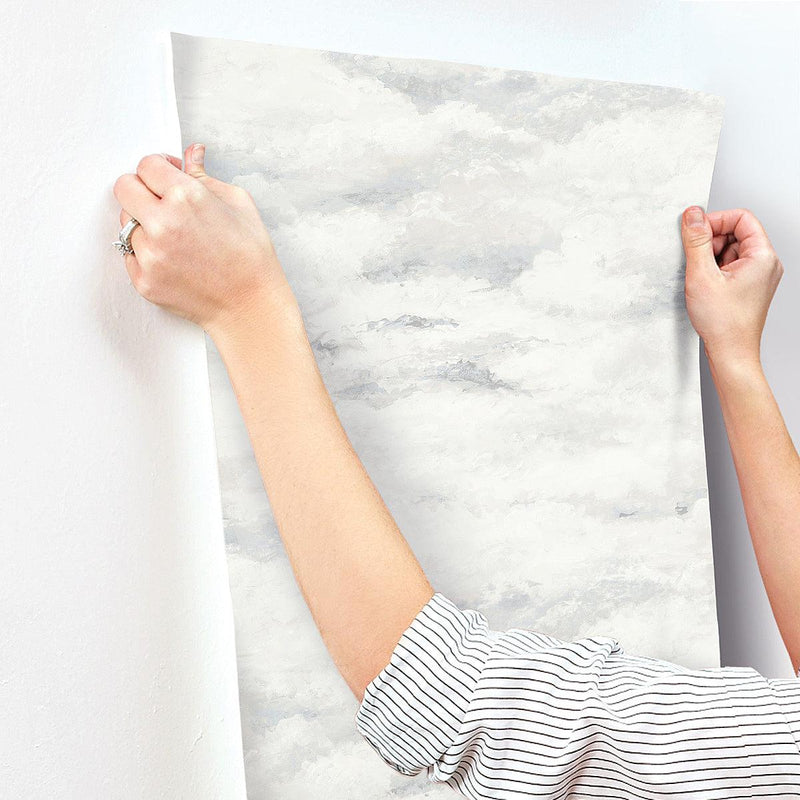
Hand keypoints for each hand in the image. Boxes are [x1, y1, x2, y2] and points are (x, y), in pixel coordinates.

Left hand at [112, 143, 297, 337]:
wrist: (251, 306)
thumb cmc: (251, 256)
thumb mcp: (238, 204)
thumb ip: (205, 176)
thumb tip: (191, 153)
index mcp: (186, 197)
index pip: (146, 165)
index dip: (158, 169)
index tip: (167, 177)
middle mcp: (162, 223)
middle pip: (124, 188)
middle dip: (141, 189)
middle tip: (161, 202)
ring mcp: (150, 254)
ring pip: (126, 223)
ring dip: (143, 224)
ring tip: (174, 237)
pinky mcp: (144, 280)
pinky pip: (130, 255)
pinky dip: (146, 253)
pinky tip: (173, 259)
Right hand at [680, 205, 783, 367]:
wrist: (731, 353)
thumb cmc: (723, 323)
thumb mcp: (702, 275)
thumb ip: (697, 241)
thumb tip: (693, 215)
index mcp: (762, 256)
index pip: (741, 218)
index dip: (716, 220)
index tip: (695, 231)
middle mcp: (765, 264)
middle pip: (736, 233)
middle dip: (711, 241)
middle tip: (695, 259)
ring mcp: (758, 276)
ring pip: (731, 250)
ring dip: (710, 257)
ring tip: (700, 278)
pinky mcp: (748, 287)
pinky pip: (730, 266)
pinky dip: (713, 270)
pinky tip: (704, 285)